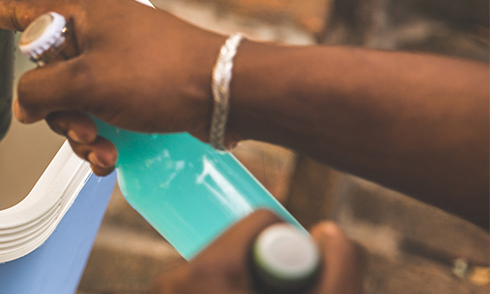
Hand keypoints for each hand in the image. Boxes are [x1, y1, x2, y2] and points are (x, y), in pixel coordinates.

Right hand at [0, 0, 227, 171]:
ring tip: (100, 147)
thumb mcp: (87, 82)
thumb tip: (26, 105)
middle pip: (48, 71)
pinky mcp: (136, 87)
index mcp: (84, 14)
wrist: (224, 94)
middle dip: (57, 110)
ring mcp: (118, 60)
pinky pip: (101, 112)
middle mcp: (100, 32)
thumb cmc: (162, 73)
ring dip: (79, 130)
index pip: (27, 11)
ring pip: (74, 99)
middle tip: (78, 126)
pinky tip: (111, 156)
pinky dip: (101, 136)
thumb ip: (41, 92)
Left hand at [153, 211, 362, 293]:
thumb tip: (328, 228)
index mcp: (206, 272)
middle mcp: (170, 280)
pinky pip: (204, 289)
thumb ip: (339, 270)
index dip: (295, 254)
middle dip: (269, 274)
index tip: (300, 289)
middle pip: (241, 248)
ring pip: (224, 273)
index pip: (260, 223)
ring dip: (249, 289)